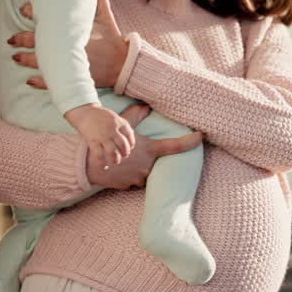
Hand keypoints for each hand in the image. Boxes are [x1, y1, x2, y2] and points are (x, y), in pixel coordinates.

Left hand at [7, 0, 129, 89]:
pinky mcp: (72, 78)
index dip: (34, 12)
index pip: (48, 18)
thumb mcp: (106, 15)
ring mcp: (69, 64)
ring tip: (14, 56)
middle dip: (22, 38)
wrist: (123, 64)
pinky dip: (39, 82)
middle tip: (11, 38)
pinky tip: (29, 81)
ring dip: (25, 59)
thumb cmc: (112, 38)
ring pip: (41, 62)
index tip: (24, 9)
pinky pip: (51, 82)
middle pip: (39, 41)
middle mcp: (67, 46)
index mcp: (72, 30)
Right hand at [64, 104, 134, 167]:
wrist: (84, 112)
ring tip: (115, 162)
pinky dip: (102, 163)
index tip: (130, 147)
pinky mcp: (93, 141)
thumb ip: (122, 126)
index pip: (130, 134)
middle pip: (123, 145)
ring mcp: (102, 136)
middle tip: (124, 156)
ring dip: (115, 160)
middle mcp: (112, 129)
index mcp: (119, 122)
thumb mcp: (114, 117)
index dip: (131, 143)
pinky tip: (104, 167)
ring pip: (112, 152)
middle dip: (125, 153)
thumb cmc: (100, 115)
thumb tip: (131, 139)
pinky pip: (99, 155)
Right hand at [87, 104, 202, 188]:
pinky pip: (135, 181)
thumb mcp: (122, 126)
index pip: (175, 146)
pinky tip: (121, 170)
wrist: (90, 164)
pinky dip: (131, 175)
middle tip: (137, 155)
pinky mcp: (130, 186)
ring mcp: (139, 177)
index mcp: (150, 149)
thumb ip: (136, 115)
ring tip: (127, 163)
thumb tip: (145, 105)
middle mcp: (148, 165)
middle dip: (150, 160)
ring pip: (146, 174)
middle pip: (158, 164)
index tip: (200, 136)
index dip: (190, 141)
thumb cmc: (106, 141)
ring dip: (140, 169)